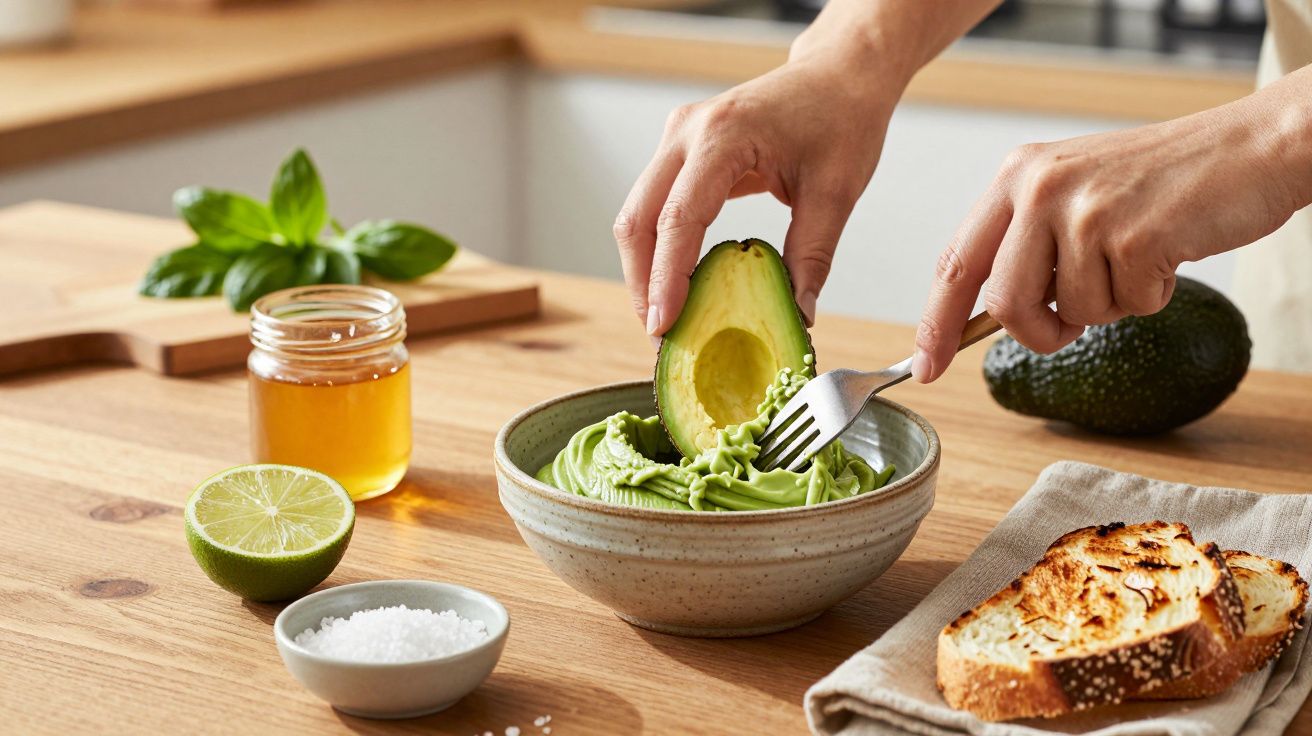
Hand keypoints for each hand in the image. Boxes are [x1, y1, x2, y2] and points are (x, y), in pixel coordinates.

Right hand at [614, 42, 896, 336]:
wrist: (837, 75)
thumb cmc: (841, 119)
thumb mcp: (836, 191)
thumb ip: (813, 255)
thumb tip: (797, 314)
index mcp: (724, 136)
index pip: (679, 217)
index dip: (667, 277)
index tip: (664, 326)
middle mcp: (687, 132)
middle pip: (638, 219)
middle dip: (643, 282)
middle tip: (661, 335)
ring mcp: (677, 138)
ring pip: (637, 215)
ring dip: (645, 269)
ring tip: (665, 317)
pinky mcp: (679, 150)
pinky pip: (654, 206)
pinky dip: (659, 248)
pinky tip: (676, 284)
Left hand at [913, 76, 1311, 382]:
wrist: (1249, 149)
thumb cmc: (1161, 181)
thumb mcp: (1073, 193)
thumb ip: (1026, 244)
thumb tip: (984, 315)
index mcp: (1015, 177)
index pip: (956, 264)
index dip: (936, 322)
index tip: (924, 366)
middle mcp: (1039, 187)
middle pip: (1005, 302)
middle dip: (1040, 331)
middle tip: (1073, 321)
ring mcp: (1085, 210)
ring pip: (1069, 311)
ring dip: (1108, 306)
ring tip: (1135, 260)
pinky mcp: (1133, 234)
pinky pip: (1127, 307)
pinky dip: (1151, 297)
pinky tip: (1167, 254)